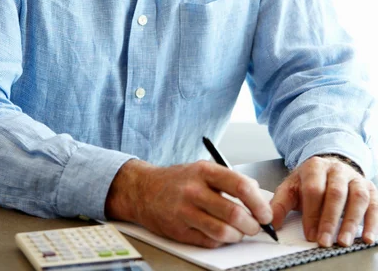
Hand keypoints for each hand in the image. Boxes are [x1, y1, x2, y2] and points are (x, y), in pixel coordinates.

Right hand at [105, 159, 272, 247]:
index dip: (258, 202)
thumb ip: (229, 179)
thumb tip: (256, 192)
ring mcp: (185, 212)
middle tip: (256, 226)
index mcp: (204, 171)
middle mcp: (194, 190)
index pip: (240, 186)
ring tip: (239, 232)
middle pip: (233, 213)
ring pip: (223, 232)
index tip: (266, 212)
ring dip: (238, 236)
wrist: (144, 190)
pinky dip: (221, 242)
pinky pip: (209, 242)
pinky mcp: (179, 231)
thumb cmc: (178, 180)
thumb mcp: (203, 169)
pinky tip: (220, 234)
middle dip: (252, 225)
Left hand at [271, 156, 377, 246]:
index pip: (314, 189)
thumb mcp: (292, 187)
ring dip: (351, 222)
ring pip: (357, 197)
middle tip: (324, 241)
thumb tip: (270, 222)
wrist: (330, 166)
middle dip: (330, 220)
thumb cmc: (310, 181)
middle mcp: (337, 170)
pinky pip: (374, 204)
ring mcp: (355, 178)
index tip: (310, 233)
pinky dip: (372, 222)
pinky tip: (367, 238)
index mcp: (315, 167)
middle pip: (336, 193)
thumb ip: (280, 204)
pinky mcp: (369, 187)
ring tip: (343, 241)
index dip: (312, 213)